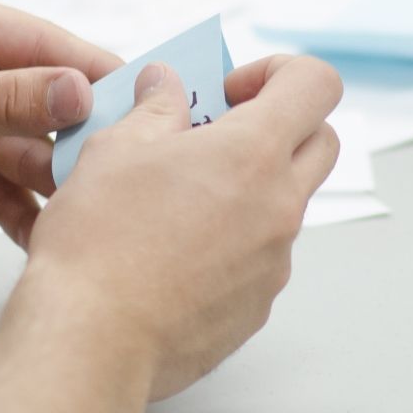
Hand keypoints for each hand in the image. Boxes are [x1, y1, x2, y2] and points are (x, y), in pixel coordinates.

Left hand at [0, 0, 120, 262]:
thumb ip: (4, 99)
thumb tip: (82, 89)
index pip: (48, 45)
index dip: (97, 76)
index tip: (150, 108)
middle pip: (55, 101)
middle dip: (84, 138)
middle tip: (123, 172)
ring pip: (43, 152)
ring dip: (62, 183)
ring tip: (90, 213)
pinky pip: (19, 192)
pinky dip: (34, 216)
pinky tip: (53, 238)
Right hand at [15, 55, 342, 402]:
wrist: (91, 339)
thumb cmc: (98, 241)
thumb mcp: (115, 149)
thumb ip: (155, 108)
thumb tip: (166, 85)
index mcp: (253, 153)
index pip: (316, 85)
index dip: (279, 73)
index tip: (230, 92)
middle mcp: (279, 207)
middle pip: (321, 143)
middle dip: (279, 127)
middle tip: (216, 137)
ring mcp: (274, 263)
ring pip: (285, 205)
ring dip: (249, 189)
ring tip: (177, 202)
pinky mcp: (256, 307)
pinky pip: (260, 258)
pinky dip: (230, 243)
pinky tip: (171, 255)